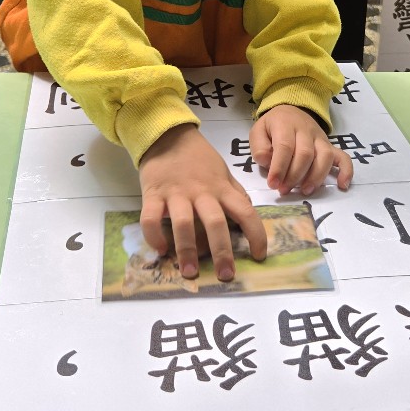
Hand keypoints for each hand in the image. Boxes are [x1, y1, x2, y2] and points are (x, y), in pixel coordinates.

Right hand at [138, 124, 267, 281]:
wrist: (167, 135)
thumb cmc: (198, 157)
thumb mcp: (222, 171)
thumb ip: (234, 192)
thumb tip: (249, 212)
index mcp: (221, 188)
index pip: (245, 212)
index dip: (256, 234)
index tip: (259, 256)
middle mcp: (202, 192)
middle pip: (215, 223)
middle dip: (222, 252)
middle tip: (226, 276)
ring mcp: (176, 193)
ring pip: (184, 223)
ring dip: (187, 250)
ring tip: (190, 272)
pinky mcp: (153, 194)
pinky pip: (150, 218)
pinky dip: (154, 236)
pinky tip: (160, 250)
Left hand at [250, 104, 352, 196]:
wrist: (290, 111)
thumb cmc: (272, 127)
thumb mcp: (258, 132)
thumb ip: (259, 147)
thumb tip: (268, 162)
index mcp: (285, 124)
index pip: (285, 146)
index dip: (279, 167)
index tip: (273, 184)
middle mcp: (306, 130)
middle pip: (305, 154)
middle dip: (294, 176)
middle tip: (284, 190)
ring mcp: (320, 138)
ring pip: (324, 156)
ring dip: (315, 177)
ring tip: (305, 191)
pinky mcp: (330, 146)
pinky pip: (343, 157)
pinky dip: (346, 171)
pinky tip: (342, 185)